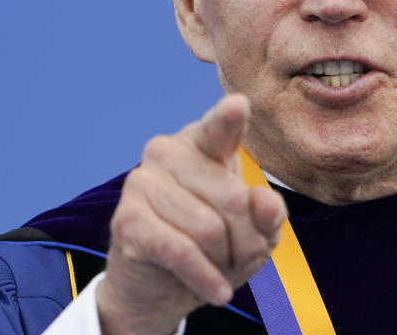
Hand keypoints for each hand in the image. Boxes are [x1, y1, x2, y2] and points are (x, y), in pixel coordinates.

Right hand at [96, 93, 286, 334]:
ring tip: (221, 269)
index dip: (228, 118)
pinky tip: (217, 291)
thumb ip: (269, 213)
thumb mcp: (256, 231)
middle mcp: (169, 152)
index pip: (220, 127)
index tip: (238, 106)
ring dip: (225, 262)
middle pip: (233, 200)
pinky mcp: (128, 220)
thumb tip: (262, 201)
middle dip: (248, 241)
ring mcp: (143, 182)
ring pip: (209, 229)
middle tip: (243, 258)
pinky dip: (205, 278)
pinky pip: (182, 252)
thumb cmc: (214, 245)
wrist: (161, 286)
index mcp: (203, 144)